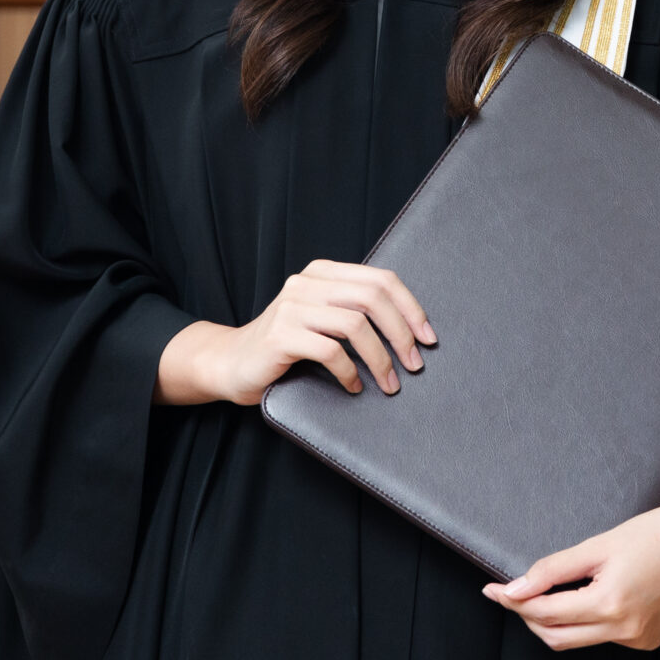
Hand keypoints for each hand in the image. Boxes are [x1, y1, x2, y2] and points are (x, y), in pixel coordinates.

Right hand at [154, 260, 434, 405]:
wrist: (230, 364)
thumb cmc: (286, 346)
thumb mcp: (322, 320)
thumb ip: (354, 311)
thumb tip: (412, 330)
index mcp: (324, 272)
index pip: (381, 279)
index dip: (411, 308)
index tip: (429, 338)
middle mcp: (307, 283)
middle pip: (373, 298)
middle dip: (401, 333)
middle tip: (414, 365)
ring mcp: (291, 307)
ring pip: (355, 324)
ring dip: (380, 358)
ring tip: (390, 383)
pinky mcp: (280, 335)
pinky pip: (330, 351)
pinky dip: (350, 372)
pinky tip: (354, 386)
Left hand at [481, 478, 659, 650]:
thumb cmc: (653, 532)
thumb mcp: (598, 544)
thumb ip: (553, 569)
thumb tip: (514, 589)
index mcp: (611, 604)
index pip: (545, 613)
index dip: (514, 602)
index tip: (492, 590)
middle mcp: (626, 629)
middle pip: (556, 636)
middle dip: (529, 616)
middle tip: (512, 593)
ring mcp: (640, 639)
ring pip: (579, 640)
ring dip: (556, 622)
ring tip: (546, 594)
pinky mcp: (650, 640)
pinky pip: (605, 637)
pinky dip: (588, 622)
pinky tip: (590, 598)